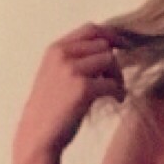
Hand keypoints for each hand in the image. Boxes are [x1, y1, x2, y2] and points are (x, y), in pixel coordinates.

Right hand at [15, 23, 125, 161]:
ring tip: (115, 93)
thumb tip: (107, 51)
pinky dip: (119, 92)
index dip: (112, 36)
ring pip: (110, 60)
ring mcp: (72, 70)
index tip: (125, 46)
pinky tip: (116, 100)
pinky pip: (112, 83)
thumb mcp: (56, 74)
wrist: (38, 133)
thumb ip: (74, 59)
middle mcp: (62, 54)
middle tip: (115, 81)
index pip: (90, 30)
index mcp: (55, 49)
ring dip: (118, 77)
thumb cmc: (51, 108)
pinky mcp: (83, 88)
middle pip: (103, 45)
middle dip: (114, 63)